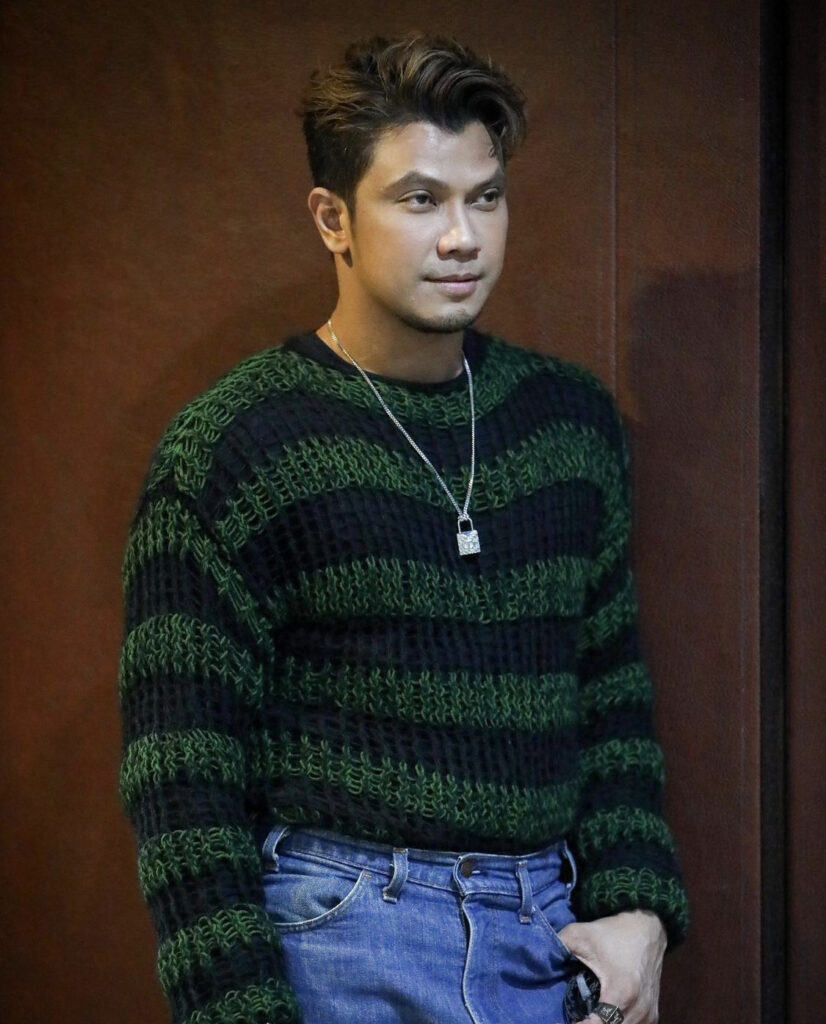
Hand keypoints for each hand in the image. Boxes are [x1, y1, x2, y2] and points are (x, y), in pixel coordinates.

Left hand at [558, 909, 665, 1023]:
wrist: (648, 928)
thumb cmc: (613, 932)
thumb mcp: (580, 934)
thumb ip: (557, 948)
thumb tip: (534, 961)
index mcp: (620, 992)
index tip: (556, 1021)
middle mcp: (638, 1010)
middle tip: (570, 1017)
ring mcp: (648, 1015)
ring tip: (582, 1017)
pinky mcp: (652, 1016)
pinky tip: (600, 1017)